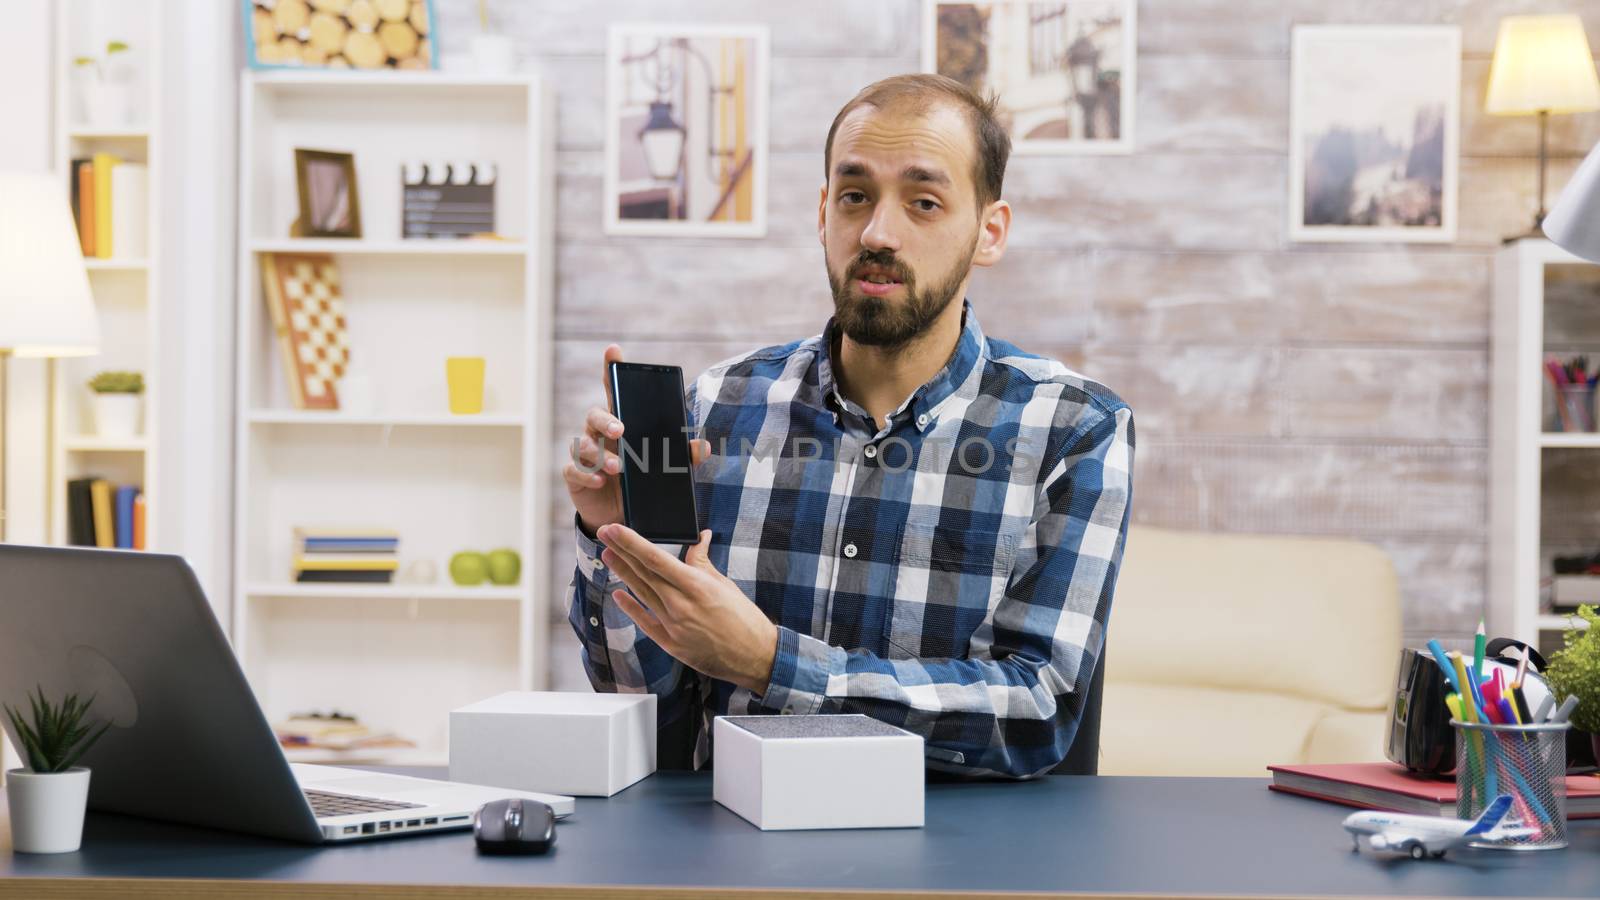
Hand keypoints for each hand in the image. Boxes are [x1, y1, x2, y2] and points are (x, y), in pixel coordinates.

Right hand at [562, 344, 708, 535]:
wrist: (620, 514)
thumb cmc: (641, 482)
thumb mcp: (665, 468)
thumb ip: (684, 456)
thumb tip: (703, 446)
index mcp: (620, 423)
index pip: (613, 391)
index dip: (611, 369)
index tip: (614, 351)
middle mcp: (598, 433)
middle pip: (594, 415)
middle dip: (606, 420)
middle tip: (621, 431)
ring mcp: (584, 453)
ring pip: (582, 443)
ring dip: (599, 454)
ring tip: (617, 467)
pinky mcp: (574, 475)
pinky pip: (573, 469)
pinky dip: (586, 474)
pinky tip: (600, 480)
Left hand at [597, 524, 778, 694]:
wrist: (755, 656)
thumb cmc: (744, 618)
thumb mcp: (725, 584)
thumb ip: (703, 562)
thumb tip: (699, 538)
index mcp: (697, 586)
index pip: (656, 559)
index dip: (632, 542)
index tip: (615, 529)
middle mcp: (681, 605)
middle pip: (643, 573)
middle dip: (621, 551)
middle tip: (604, 534)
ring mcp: (673, 626)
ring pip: (642, 593)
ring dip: (622, 573)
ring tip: (607, 555)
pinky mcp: (671, 643)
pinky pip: (645, 621)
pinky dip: (631, 607)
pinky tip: (618, 594)